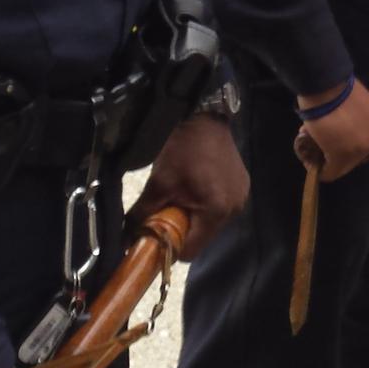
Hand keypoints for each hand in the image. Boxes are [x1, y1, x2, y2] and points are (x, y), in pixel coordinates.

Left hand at [128, 116, 249, 259]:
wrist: (204, 116)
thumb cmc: (182, 151)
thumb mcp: (158, 184)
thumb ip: (142, 214)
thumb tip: (126, 238)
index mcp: (216, 211)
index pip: (191, 251)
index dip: (171, 247)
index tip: (158, 235)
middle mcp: (234, 209)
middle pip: (203, 238)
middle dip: (183, 230)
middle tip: (169, 212)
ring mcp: (241, 197)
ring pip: (212, 224)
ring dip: (196, 217)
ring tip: (184, 196)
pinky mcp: (242, 186)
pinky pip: (221, 207)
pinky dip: (207, 204)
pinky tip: (198, 186)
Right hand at [293, 81, 368, 182]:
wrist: (326, 87)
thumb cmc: (339, 89)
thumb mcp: (357, 104)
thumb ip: (355, 118)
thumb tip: (341, 124)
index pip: (364, 144)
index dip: (347, 143)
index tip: (333, 140)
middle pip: (355, 156)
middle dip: (337, 152)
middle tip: (322, 145)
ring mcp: (359, 151)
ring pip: (342, 165)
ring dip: (328, 160)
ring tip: (313, 153)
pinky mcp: (342, 158)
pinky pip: (331, 172)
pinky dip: (321, 171)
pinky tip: (311, 166)